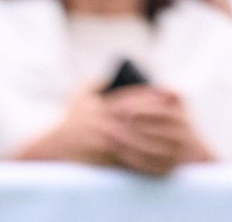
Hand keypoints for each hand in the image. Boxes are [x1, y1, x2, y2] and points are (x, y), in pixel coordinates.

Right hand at [47, 81, 200, 174]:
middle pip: (139, 117)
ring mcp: (107, 142)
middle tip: (177, 111)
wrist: (54, 149)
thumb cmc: (68, 121)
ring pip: (137, 136)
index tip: (167, 92)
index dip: (152, 95)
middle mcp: (107, 123)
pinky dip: (143, 153)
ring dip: (155, 135)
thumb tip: (112, 72)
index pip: (133, 98)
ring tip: (172, 132)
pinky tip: (157, 152)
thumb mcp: (79, 96)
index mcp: (104, 107)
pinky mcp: (106, 159)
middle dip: (158, 113)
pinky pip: (129, 156)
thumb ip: (96, 81)